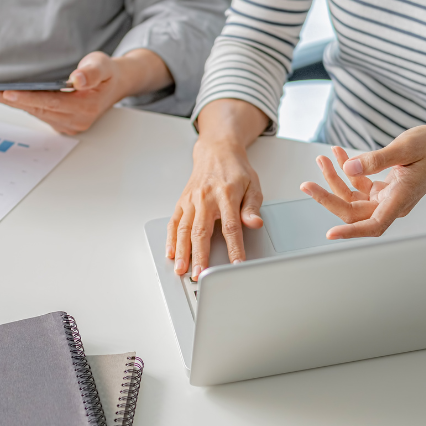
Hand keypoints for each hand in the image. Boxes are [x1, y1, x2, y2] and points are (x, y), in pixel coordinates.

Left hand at [0, 49, 170, 134]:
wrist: (115, 84)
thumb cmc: (106, 72)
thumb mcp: (103, 64)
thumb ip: (92, 71)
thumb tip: (78, 79)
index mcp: (87, 107)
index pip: (51, 102)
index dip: (28, 98)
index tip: (7, 93)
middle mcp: (77, 120)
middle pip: (38, 109)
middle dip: (11, 101)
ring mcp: (70, 124)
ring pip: (37, 113)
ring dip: (14, 104)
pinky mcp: (63, 124)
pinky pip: (40, 114)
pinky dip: (24, 105)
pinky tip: (7, 97)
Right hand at [166, 139, 264, 279]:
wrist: (216, 151)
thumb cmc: (235, 170)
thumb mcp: (253, 185)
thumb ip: (252, 207)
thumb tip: (255, 223)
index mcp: (226, 194)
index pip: (231, 226)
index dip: (234, 248)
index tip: (236, 265)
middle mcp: (206, 197)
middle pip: (202, 231)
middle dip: (200, 255)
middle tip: (201, 274)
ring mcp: (191, 200)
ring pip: (185, 229)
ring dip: (182, 251)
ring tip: (181, 269)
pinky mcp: (182, 201)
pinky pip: (174, 222)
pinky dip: (171, 239)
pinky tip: (171, 253)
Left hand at [300, 126, 425, 238]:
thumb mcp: (406, 147)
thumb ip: (376, 159)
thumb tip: (349, 168)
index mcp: (400, 199)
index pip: (373, 225)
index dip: (351, 232)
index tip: (331, 233)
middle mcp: (391, 203)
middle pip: (353, 211)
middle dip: (328, 197)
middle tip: (306, 184)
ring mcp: (386, 198)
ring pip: (352, 198)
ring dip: (334, 179)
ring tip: (324, 158)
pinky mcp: (382, 189)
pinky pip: (358, 185)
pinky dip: (347, 171)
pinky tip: (338, 154)